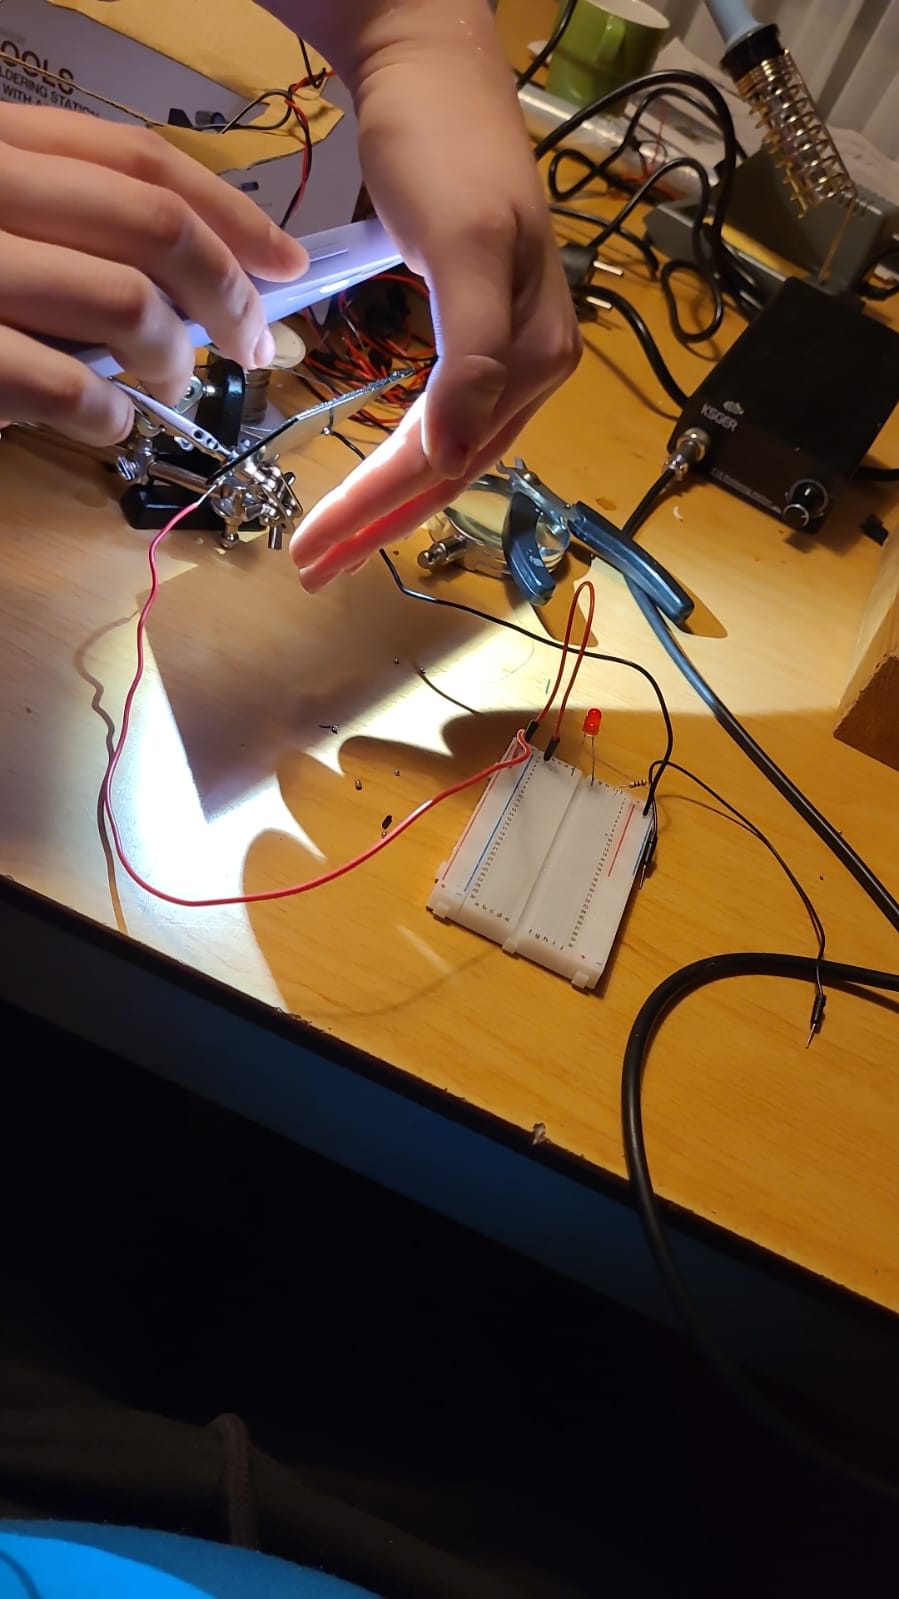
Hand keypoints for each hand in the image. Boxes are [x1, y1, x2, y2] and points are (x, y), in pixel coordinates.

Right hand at [0, 105, 307, 444]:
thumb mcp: (9, 225)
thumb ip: (85, 233)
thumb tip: (203, 285)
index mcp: (5, 146)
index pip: (142, 160)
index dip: (233, 214)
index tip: (288, 263)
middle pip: (158, 226)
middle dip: (230, 298)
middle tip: (251, 347)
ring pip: (130, 305)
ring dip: (173, 362)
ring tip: (166, 388)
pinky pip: (72, 387)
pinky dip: (110, 415)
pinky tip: (108, 421)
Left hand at [266, 0, 580, 589]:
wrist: (430, 65)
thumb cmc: (444, 147)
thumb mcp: (465, 246)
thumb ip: (473, 355)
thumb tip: (456, 458)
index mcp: (532, 356)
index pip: (448, 460)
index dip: (381, 512)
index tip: (317, 550)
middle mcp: (527, 365)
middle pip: (447, 470)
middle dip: (378, 523)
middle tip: (313, 566)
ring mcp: (502, 347)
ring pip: (443, 452)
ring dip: (386, 501)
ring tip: (333, 538)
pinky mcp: (471, 326)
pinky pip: (438, 415)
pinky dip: (400, 455)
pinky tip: (374, 475)